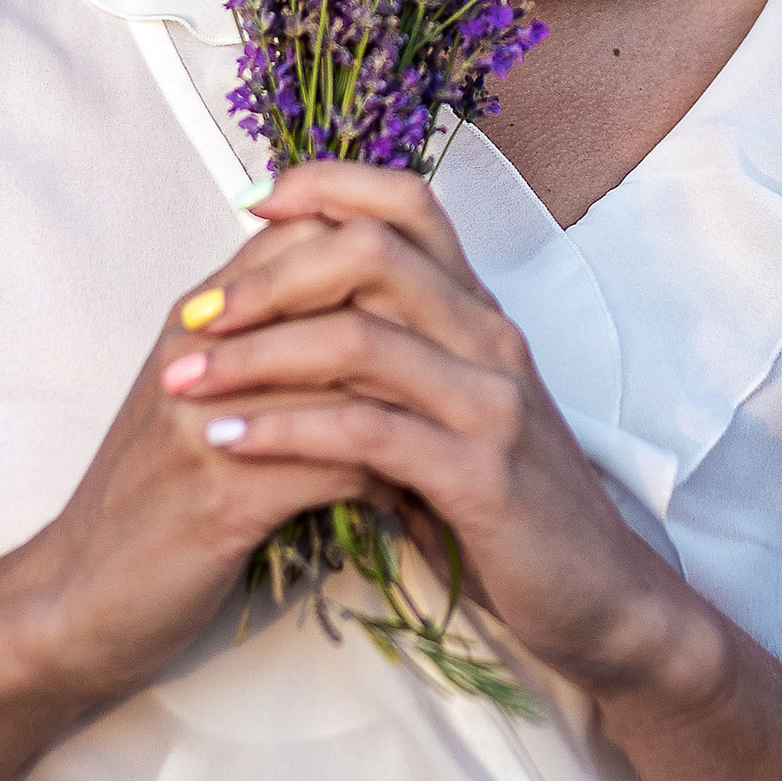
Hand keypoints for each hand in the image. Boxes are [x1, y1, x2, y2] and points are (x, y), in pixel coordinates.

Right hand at [7, 213, 426, 705]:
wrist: (77, 597)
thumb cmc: (151, 498)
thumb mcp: (200, 401)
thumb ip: (263, 343)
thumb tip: (358, 303)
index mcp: (198, 317)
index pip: (306, 234)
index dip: (381, 259)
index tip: (431, 308)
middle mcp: (201, 350)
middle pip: (339, 288)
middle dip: (413, 331)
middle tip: (460, 372)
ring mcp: (210, 419)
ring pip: (353, 374)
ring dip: (411, 410)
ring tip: (444, 440)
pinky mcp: (224, 494)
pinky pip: (342, 460)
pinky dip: (387, 479)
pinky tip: (406, 500)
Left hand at [143, 162, 698, 701]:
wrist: (598, 596)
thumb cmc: (505, 505)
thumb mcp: (447, 414)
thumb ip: (390, 362)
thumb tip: (292, 316)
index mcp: (478, 313)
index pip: (408, 203)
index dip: (326, 184)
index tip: (250, 202)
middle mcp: (489, 338)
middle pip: (370, 253)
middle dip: (266, 276)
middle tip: (192, 315)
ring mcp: (491, 402)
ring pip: (357, 338)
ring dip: (255, 356)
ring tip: (183, 381)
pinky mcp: (481, 474)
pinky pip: (365, 433)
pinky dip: (284, 430)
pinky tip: (226, 443)